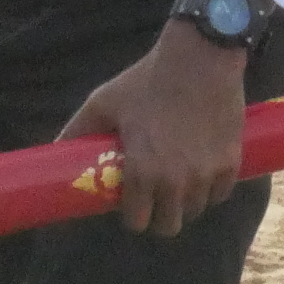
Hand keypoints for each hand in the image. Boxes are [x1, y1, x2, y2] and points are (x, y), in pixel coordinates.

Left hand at [69, 27, 249, 237]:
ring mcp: (206, 175)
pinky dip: (212, 188)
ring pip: (196, 210)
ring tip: (179, 181)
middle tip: (156, 198)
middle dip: (159, 217)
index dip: (132, 216)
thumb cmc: (146, 80)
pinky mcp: (231, 163)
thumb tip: (53, 150)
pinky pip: (221, 193)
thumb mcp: (104, 103)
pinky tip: (203, 172)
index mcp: (142, 172)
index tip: (132, 205)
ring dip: (186, 202)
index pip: (137, 222)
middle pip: (169, 226)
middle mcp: (175, 182)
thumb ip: (76, 131)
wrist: (200, 57)